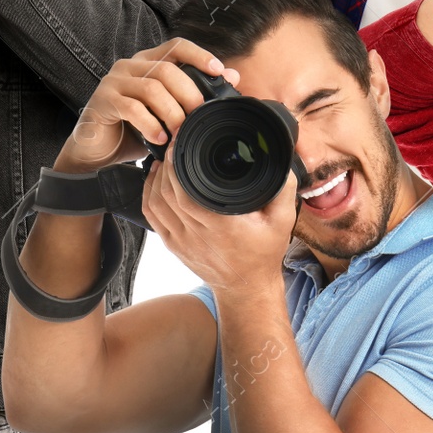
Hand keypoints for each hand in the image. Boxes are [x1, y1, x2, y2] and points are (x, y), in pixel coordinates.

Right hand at [57, 38, 240, 173]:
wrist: (97, 151)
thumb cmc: (135, 129)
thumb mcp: (168, 112)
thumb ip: (194, 94)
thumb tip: (232, 76)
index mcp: (147, 62)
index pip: (176, 46)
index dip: (198, 54)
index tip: (218, 69)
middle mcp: (130, 66)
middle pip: (167, 69)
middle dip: (189, 93)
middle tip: (200, 115)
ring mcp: (114, 81)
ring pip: (152, 87)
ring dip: (172, 111)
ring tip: (179, 132)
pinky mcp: (103, 101)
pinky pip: (132, 108)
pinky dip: (150, 124)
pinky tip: (159, 139)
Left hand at [141, 151, 297, 297]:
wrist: (247, 288)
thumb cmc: (263, 254)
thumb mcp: (283, 221)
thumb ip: (283, 189)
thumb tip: (282, 162)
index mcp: (220, 225)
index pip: (185, 191)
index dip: (177, 165)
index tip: (181, 144)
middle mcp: (196, 233)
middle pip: (166, 193)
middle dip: (167, 164)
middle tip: (174, 144)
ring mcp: (181, 241)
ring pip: (155, 204)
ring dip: (155, 179)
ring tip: (165, 159)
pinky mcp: (174, 246)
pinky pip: (152, 217)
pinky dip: (149, 195)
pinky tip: (155, 181)